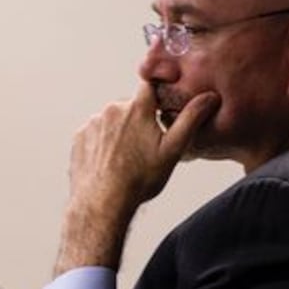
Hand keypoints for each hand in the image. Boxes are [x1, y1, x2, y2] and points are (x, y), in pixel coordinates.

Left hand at [53, 83, 218, 273]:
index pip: (150, 86)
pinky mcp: (79, 137)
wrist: (103, 202)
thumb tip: (209, 97)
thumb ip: (191, 119)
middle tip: (147, 146)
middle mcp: (112, 109)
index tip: (163, 105)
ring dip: (121, 131)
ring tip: (128, 157)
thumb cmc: (140, 179)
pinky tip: (110, 161)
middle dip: (140, 119)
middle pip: (131, 106)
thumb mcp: (173, 149)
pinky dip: (103, 143)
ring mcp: (93, 123)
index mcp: (137, 108)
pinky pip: (96, 133)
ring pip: (112, 120)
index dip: (158, 94)